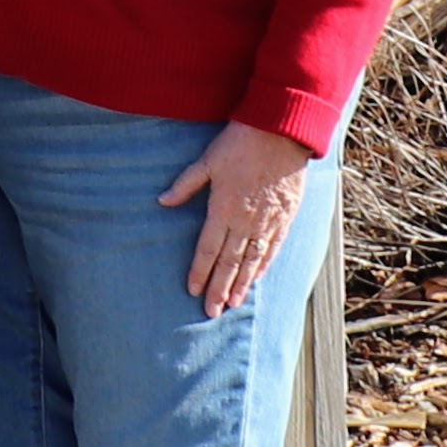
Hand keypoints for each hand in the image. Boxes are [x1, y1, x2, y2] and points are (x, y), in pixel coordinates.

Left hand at [159, 119, 312, 316]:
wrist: (280, 135)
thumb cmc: (239, 144)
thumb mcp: (206, 161)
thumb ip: (185, 185)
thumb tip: (162, 201)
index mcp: (223, 208)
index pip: (208, 248)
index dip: (199, 271)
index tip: (192, 290)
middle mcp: (245, 221)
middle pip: (229, 262)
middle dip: (218, 288)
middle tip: (211, 312)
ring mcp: (267, 222)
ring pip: (252, 261)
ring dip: (241, 284)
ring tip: (232, 305)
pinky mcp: (285, 219)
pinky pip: (273, 249)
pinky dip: (263, 267)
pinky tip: (256, 280)